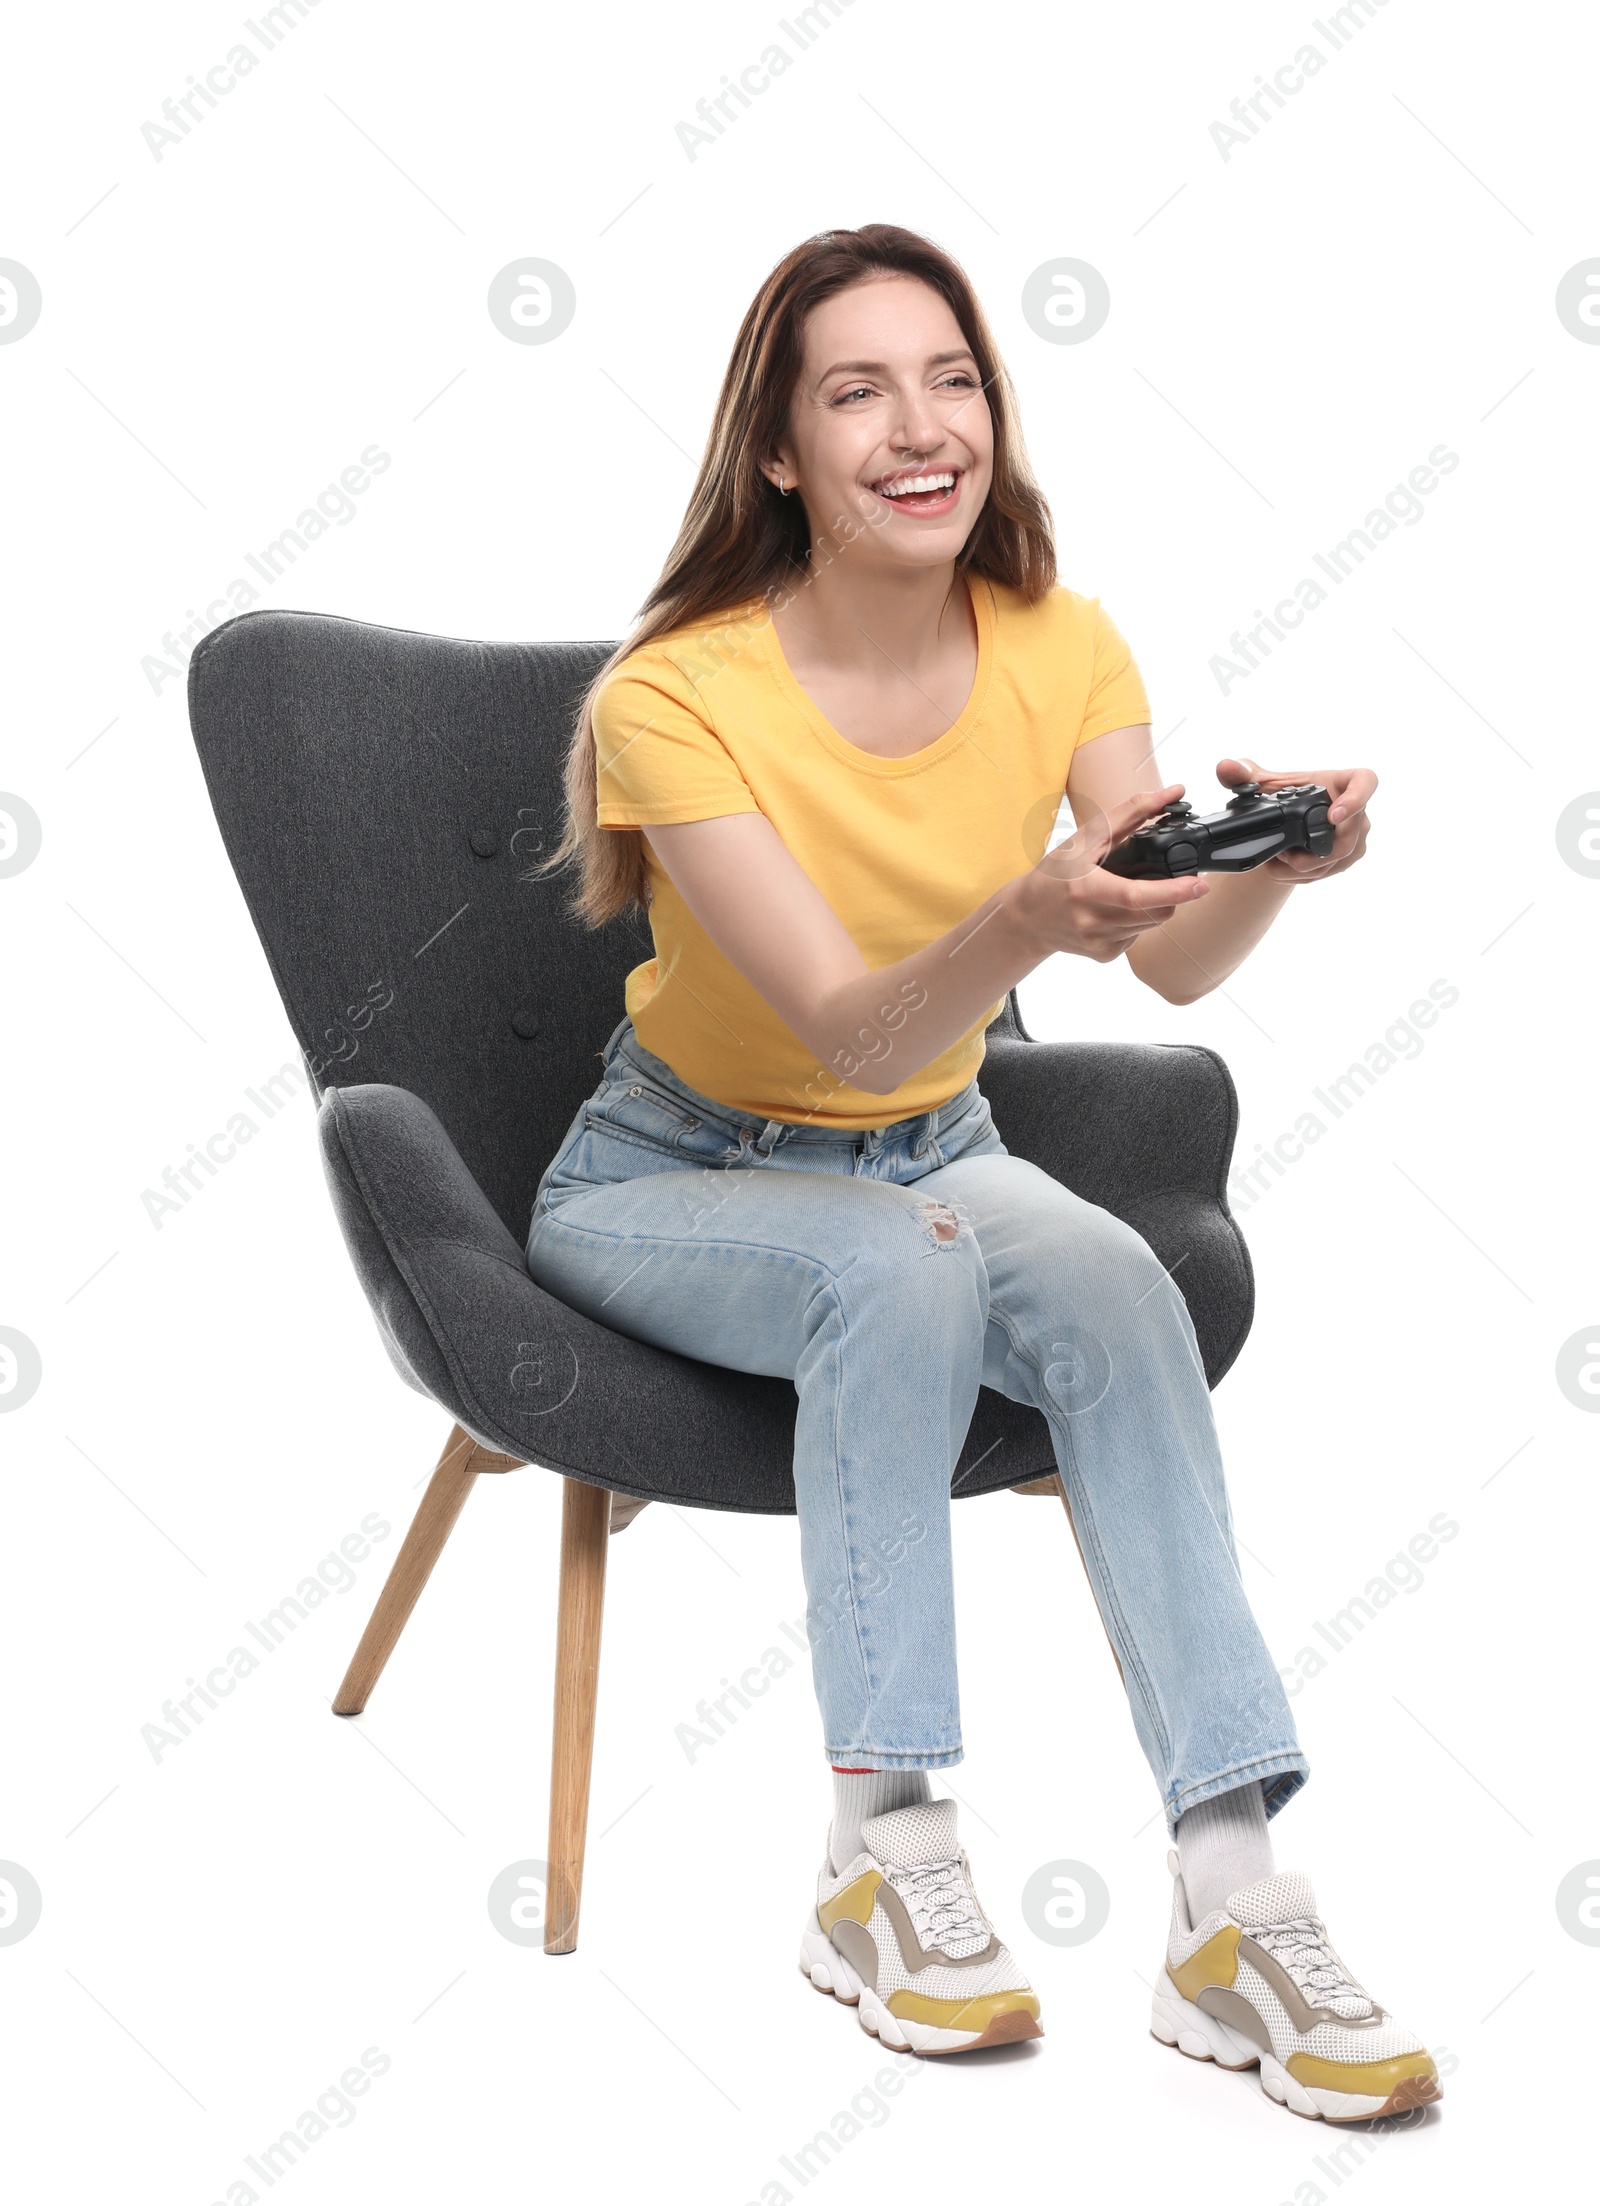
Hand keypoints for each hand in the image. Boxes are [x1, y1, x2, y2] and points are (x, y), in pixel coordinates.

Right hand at [1013, 781, 1209, 963]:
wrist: (1027, 917)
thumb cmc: (1055, 874)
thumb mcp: (1085, 839)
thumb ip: (1130, 814)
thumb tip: (1171, 793)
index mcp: (1086, 890)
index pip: (1138, 896)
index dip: (1174, 891)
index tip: (1199, 883)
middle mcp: (1092, 922)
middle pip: (1156, 912)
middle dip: (1172, 894)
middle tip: (1168, 877)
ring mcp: (1099, 942)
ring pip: (1151, 925)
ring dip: (1155, 905)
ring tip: (1133, 889)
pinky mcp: (1104, 955)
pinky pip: (1138, 936)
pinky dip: (1138, 921)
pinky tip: (1117, 910)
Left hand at [1215, 756, 1374, 881]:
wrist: (1289, 820)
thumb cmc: (1287, 793)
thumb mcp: (1265, 784)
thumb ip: (1244, 775)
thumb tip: (1225, 767)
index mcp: (1343, 782)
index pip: (1365, 782)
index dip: (1356, 798)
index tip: (1334, 814)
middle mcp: (1356, 811)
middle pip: (1347, 837)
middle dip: (1314, 852)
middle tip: (1284, 853)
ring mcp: (1356, 837)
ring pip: (1338, 860)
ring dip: (1304, 867)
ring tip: (1277, 860)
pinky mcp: (1347, 858)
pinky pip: (1330, 872)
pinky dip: (1303, 875)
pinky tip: (1282, 870)